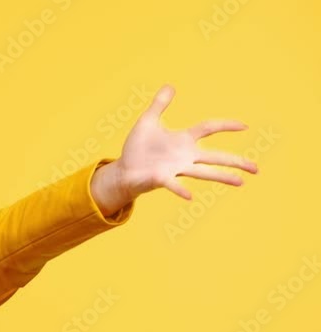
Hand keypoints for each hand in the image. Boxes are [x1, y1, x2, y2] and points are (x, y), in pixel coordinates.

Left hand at [91, 84, 258, 212]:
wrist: (123, 170)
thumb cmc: (137, 148)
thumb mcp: (147, 121)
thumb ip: (159, 105)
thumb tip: (170, 85)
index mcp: (183, 140)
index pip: (209, 128)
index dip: (226, 125)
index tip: (244, 126)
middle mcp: (184, 156)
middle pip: (215, 157)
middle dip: (236, 161)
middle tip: (257, 169)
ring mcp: (175, 169)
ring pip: (203, 173)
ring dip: (222, 176)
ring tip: (241, 182)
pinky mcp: (161, 180)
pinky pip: (173, 184)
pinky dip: (181, 190)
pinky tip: (191, 196)